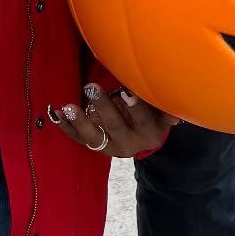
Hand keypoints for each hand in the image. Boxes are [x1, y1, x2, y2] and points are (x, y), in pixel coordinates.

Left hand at [52, 83, 177, 157]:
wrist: (140, 141)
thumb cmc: (154, 117)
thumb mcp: (165, 114)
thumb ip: (168, 109)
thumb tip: (177, 112)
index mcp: (150, 135)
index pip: (144, 120)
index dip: (136, 107)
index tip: (127, 90)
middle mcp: (129, 144)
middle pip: (115, 126)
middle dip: (103, 107)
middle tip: (92, 88)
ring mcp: (109, 147)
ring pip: (93, 137)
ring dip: (80, 121)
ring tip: (68, 106)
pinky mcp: (93, 146)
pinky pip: (77, 138)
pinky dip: (66, 126)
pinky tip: (57, 114)